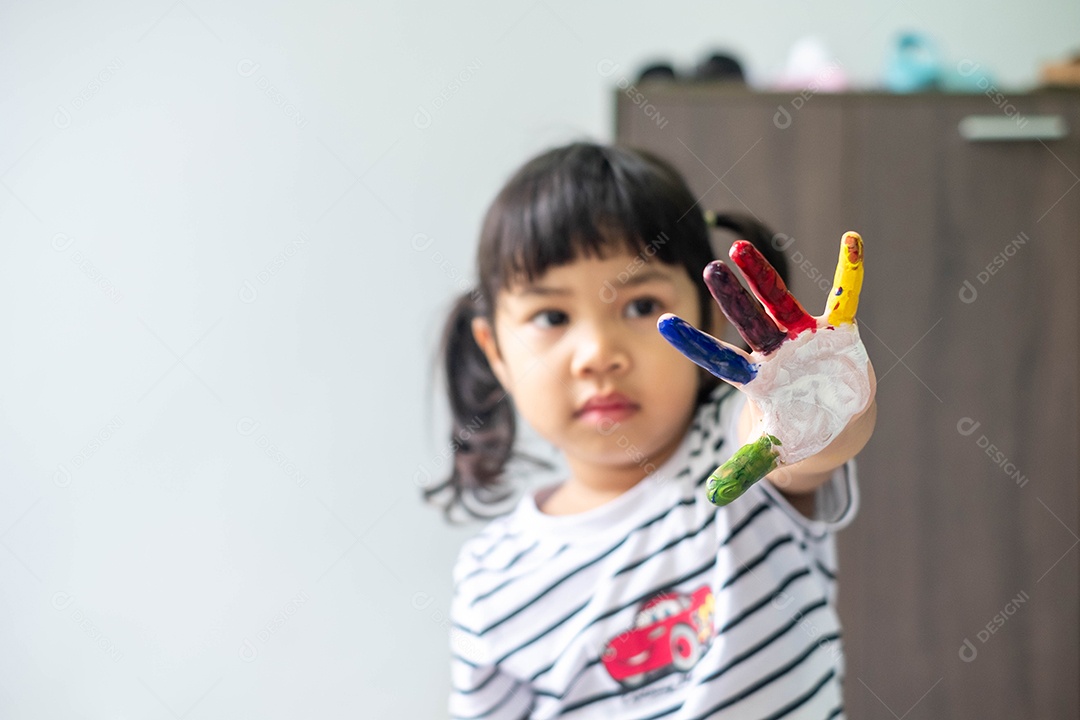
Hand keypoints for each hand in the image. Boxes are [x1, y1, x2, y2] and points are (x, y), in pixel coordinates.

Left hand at [658, 232, 873, 505]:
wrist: (838, 419)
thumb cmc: (797, 431)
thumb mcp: (771, 452)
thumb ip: (743, 469)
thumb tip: (710, 498)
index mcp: (757, 380)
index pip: (719, 360)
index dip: (694, 344)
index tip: (663, 323)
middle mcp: (774, 352)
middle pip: (749, 322)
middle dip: (732, 298)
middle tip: (709, 270)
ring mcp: (804, 338)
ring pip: (781, 302)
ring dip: (765, 278)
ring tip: (739, 247)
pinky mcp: (837, 331)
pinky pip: (846, 297)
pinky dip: (851, 271)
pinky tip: (852, 239)